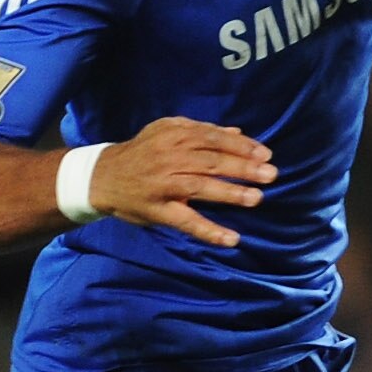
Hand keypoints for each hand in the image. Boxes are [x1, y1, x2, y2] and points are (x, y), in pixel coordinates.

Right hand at [89, 116, 275, 247]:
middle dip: (243, 167)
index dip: (242, 146)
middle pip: (211, 161)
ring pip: (201, 187)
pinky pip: (187, 222)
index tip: (265, 154)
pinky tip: (231, 239)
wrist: (101, 176)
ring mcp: (164, 185)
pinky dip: (210, 231)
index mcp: (174, 136)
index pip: (214, 139)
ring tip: (256, 198)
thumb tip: (238, 133)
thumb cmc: (141, 153)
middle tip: (271, 174)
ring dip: (231, 193)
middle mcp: (170, 158)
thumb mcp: (165, 132)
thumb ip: (200, 132)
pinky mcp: (158, 210)